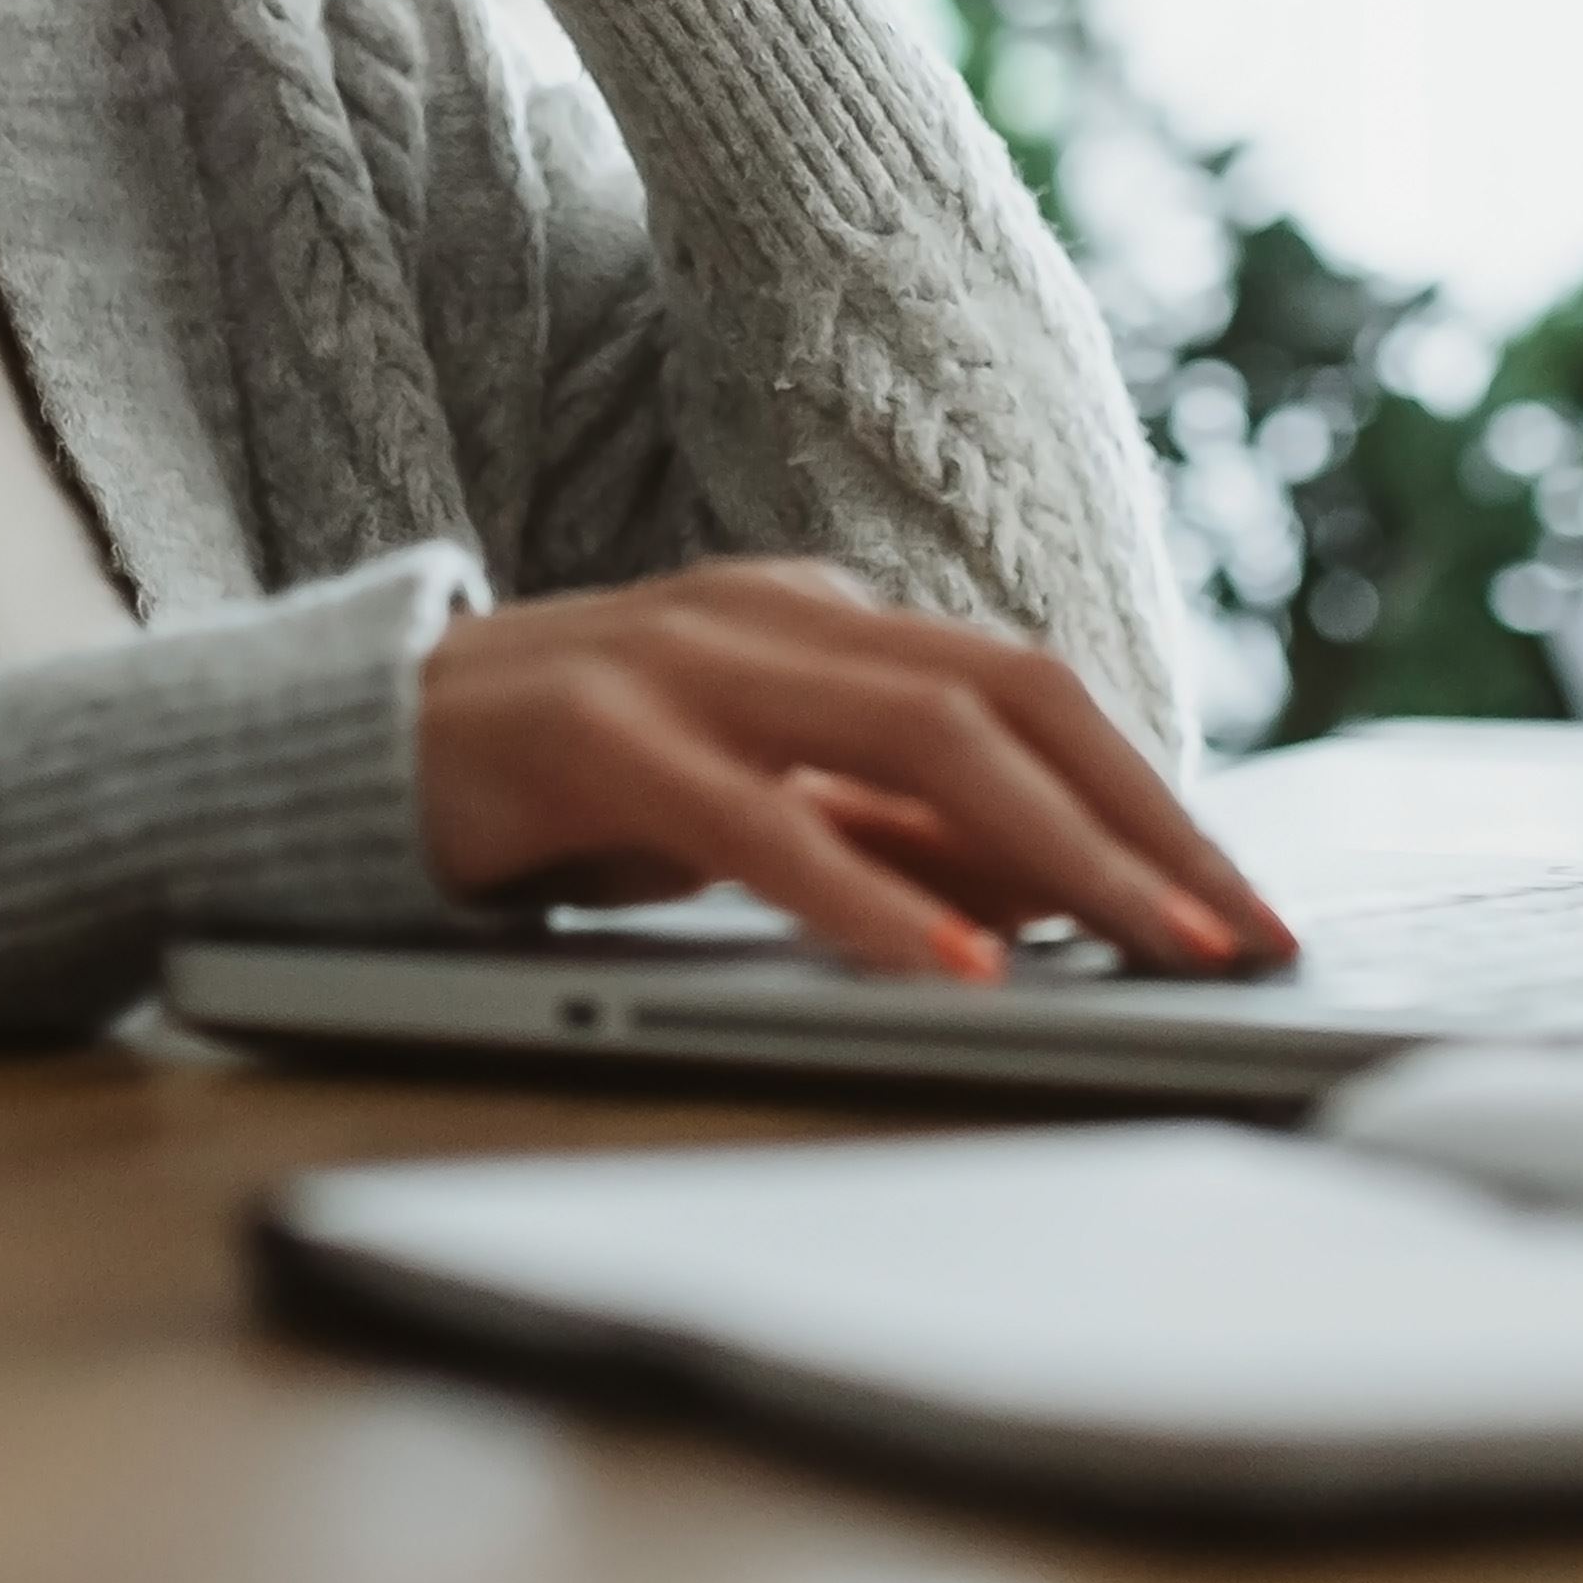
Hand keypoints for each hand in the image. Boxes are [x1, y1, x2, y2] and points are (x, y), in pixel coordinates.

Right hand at [415, 564, 1298, 983]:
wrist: (336, 750)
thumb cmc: (561, 794)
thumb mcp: (751, 812)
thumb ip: (882, 835)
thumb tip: (1057, 899)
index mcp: (822, 621)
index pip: (1030, 694)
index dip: (1153, 798)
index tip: (1246, 908)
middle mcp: (768, 617)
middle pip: (1010, 698)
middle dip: (1146, 822)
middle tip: (1240, 938)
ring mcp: (677, 660)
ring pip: (917, 738)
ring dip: (1057, 853)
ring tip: (1147, 949)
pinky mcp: (587, 734)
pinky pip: (756, 822)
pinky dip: (868, 897)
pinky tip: (952, 965)